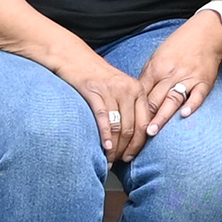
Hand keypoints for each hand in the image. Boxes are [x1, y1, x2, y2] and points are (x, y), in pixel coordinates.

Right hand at [56, 49, 148, 163]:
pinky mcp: (95, 91)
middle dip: (127, 149)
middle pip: (133, 128)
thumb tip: (132, 138)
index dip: (139, 144)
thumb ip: (129, 108)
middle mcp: (129, 89)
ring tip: (109, 160)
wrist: (76, 59)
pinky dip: (105, 136)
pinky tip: (104, 147)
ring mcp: (112, 90)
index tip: (132, 157)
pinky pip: (104, 118)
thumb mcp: (120, 89)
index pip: (145, 123)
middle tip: (119, 162)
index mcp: (138, 90)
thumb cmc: (98, 78)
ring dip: (115, 148)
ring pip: (119, 126)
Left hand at [132, 11, 221, 136]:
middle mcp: (171, 74)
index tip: (126, 125)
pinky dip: (192, 104)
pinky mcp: (204, 81)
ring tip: (152, 132)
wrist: (207, 33)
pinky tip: (184, 115)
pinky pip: (197, 95)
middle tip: (133, 136)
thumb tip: (136, 97)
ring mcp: (188, 78)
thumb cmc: (180, 45)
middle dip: (143, 118)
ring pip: (172, 99)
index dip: (133, 110)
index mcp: (157, 68)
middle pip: (154, 99)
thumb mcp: (158, 56)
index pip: (142, 93)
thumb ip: (148, 77)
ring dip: (162, 116)